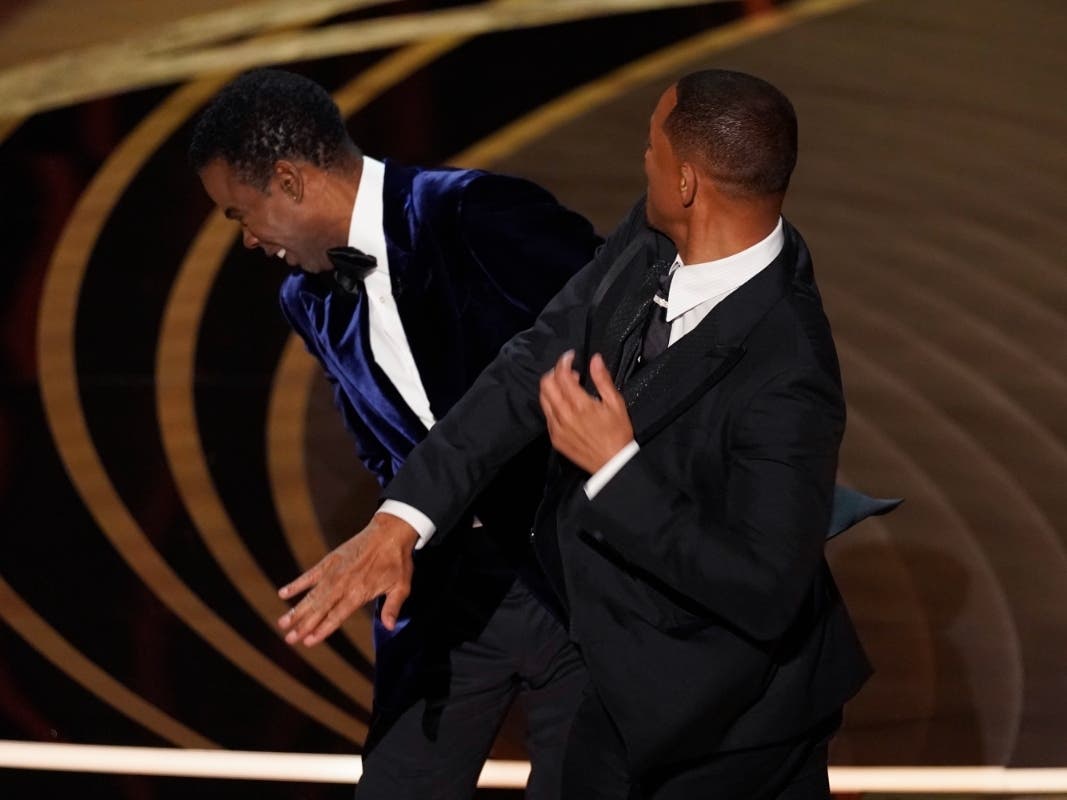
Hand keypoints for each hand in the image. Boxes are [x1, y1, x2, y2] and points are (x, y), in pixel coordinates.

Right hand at [277, 512, 417, 645]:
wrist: (390, 531)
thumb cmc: (397, 561)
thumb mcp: (401, 586)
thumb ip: (392, 607)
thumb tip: (389, 627)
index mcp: (359, 592)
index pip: (337, 616)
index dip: (322, 630)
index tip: (308, 642)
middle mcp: (343, 584)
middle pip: (320, 609)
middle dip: (303, 625)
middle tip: (289, 639)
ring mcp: (334, 572)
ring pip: (312, 595)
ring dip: (297, 610)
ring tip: (282, 623)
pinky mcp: (330, 560)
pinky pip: (310, 574)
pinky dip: (297, 584)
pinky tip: (283, 593)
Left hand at [539, 351, 633, 473]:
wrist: (612, 463)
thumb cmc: (617, 434)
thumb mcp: (616, 403)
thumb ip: (603, 379)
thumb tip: (595, 360)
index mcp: (580, 404)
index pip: (562, 375)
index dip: (564, 361)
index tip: (571, 357)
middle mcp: (564, 415)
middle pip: (546, 384)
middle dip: (554, 372)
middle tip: (567, 371)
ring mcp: (556, 427)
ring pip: (543, 399)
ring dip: (551, 387)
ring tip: (565, 386)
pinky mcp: (555, 437)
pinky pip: (546, 415)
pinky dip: (552, 404)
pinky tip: (564, 405)